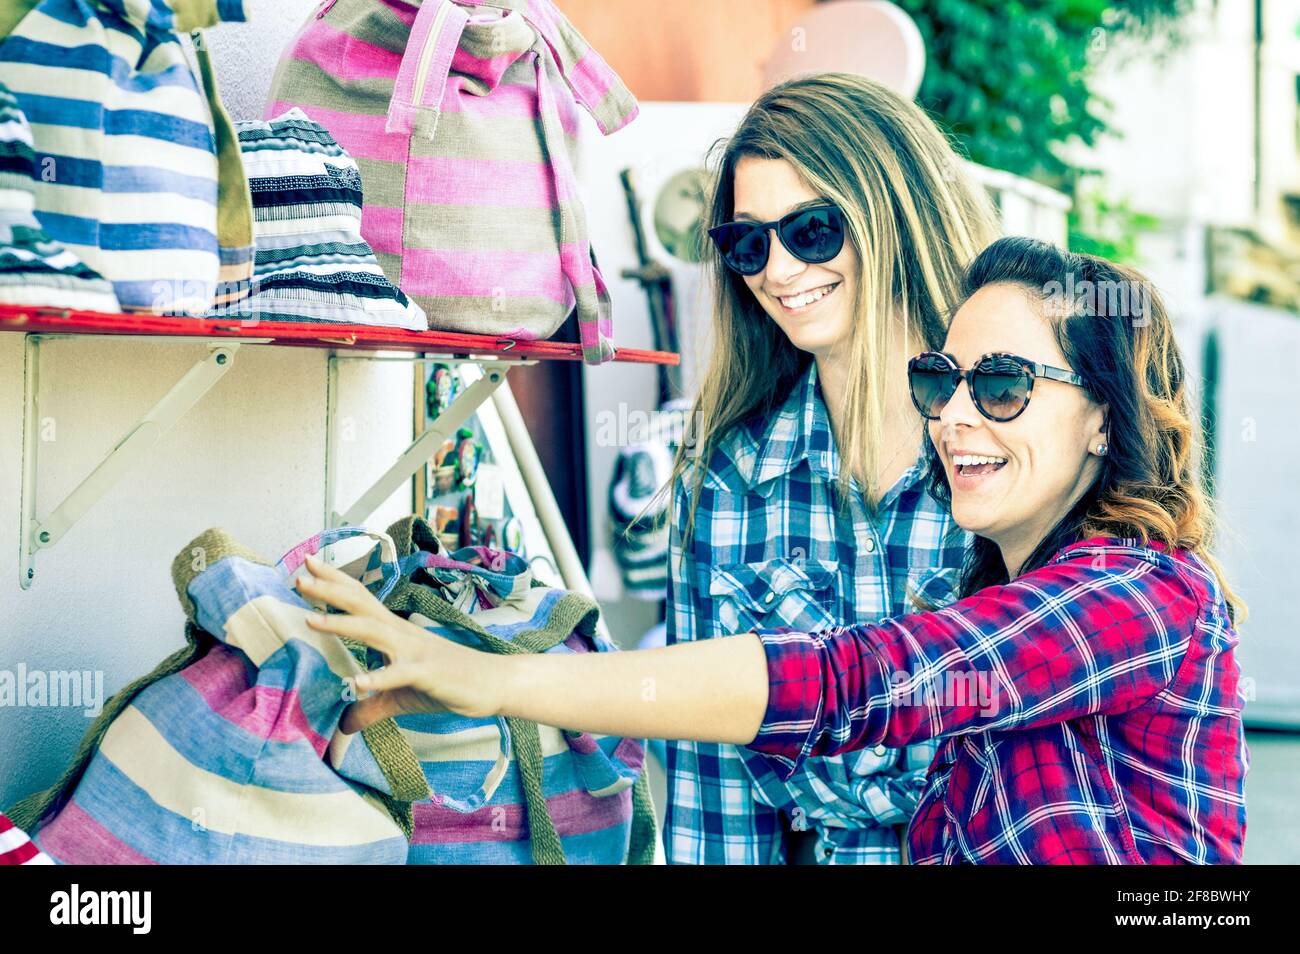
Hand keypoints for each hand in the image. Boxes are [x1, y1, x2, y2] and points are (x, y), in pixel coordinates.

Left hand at [295, 554, 506, 732]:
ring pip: (373, 632)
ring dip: (341, 624)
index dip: (335, 581)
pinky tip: (358, 683)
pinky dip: (379, 678)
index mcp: (394, 632)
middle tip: (300, 576)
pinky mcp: (427, 674)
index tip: (309, 562)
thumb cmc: (448, 683)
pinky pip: (400, 675)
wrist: (492, 683)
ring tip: (311, 619)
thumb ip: (370, 708)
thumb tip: (343, 726)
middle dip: (329, 591)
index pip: (361, 599)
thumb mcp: (400, 697)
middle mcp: (401, 634)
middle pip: (361, 605)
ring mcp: (414, 652)